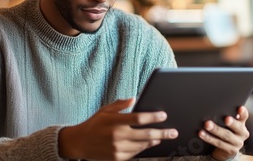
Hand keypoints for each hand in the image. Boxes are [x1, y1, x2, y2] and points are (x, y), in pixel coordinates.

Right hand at [58, 97, 177, 159]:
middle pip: (146, 134)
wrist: (80, 143)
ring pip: (142, 145)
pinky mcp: (117, 157)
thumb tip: (135, 98)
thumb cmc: (94, 124)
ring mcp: (118, 148)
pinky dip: (143, 148)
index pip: (139, 119)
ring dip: (154, 140)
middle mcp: (118, 136)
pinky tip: (149, 143)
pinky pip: (135, 153)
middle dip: (162, 133)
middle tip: (173, 132)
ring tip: (162, 137)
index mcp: (115, 122)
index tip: (164, 115)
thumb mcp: (105, 110)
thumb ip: (120, 104)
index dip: (153, 117)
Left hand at [199, 106, 248, 160]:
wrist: (226, 149)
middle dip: (232, 123)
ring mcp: (237, 143)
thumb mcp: (229, 124)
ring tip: (207, 124)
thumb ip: (227, 116)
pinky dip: (209, 138)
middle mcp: (242, 133)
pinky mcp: (231, 150)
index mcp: (242, 123)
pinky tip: (202, 133)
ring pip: (226, 136)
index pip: (244, 116)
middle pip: (237, 127)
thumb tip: (215, 107)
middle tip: (226, 118)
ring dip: (216, 130)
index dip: (243, 112)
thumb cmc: (226, 130)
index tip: (240, 108)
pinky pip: (218, 143)